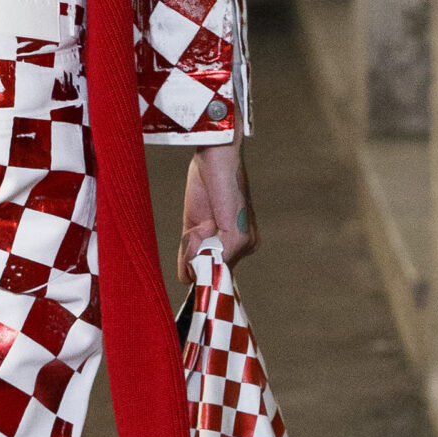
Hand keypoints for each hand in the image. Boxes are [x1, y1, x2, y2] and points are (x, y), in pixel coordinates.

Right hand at [178, 139, 257, 278]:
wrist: (217, 155)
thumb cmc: (206, 183)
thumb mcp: (195, 225)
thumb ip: (194, 253)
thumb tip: (189, 280)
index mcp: (240, 240)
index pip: (214, 269)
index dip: (196, 264)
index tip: (191, 248)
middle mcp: (248, 244)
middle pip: (209, 272)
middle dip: (193, 254)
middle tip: (198, 225)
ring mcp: (246, 243)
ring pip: (208, 268)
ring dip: (194, 249)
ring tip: (200, 222)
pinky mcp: (240, 237)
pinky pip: (211, 259)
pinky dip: (196, 246)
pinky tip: (201, 225)